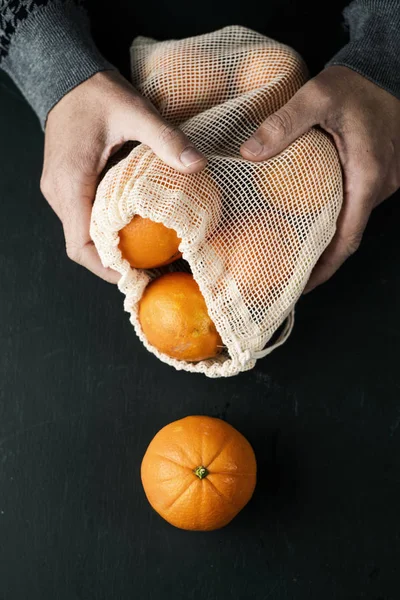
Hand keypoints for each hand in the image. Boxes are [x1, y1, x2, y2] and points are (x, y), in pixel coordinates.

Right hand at [41, 70, 206, 282]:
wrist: (66, 75)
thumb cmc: (96, 92)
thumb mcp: (135, 111)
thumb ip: (165, 139)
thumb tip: (197, 165)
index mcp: (71, 183)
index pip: (81, 244)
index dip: (107, 268)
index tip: (137, 277)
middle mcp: (59, 193)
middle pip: (80, 247)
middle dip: (113, 264)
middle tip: (149, 270)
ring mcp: (59, 190)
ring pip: (81, 235)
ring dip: (110, 249)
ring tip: (145, 255)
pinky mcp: (66, 185)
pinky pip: (83, 219)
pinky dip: (106, 231)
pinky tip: (132, 230)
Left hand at [240, 66, 399, 292]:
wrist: (387, 70)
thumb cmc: (357, 85)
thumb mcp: (318, 96)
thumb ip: (283, 123)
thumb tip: (248, 154)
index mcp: (366, 177)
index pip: (347, 237)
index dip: (326, 267)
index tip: (303, 285)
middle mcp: (377, 186)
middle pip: (348, 236)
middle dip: (321, 261)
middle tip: (289, 275)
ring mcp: (380, 182)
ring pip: (351, 222)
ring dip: (326, 241)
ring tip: (293, 253)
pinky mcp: (374, 174)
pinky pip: (353, 206)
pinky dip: (333, 221)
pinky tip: (310, 222)